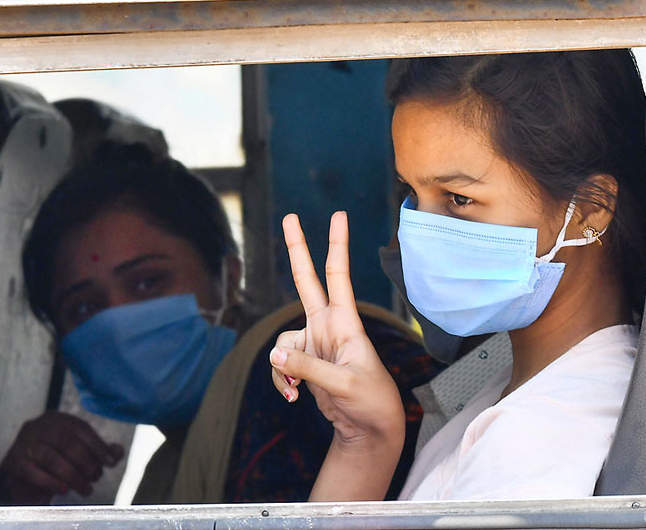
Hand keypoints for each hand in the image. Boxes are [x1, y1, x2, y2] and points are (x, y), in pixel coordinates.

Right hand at [0, 411, 123, 504]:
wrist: (23, 480)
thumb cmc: (57, 463)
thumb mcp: (81, 454)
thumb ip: (101, 451)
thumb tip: (117, 452)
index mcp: (57, 419)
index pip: (81, 428)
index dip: (98, 446)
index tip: (111, 463)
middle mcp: (37, 426)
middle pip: (66, 441)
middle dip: (86, 462)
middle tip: (96, 478)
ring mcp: (22, 443)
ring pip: (50, 457)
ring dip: (72, 475)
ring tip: (86, 489)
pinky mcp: (12, 463)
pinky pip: (32, 471)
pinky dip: (51, 482)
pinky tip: (64, 490)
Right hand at [270, 212, 404, 499]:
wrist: (369, 429)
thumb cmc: (370, 401)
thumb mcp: (343, 385)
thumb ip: (308, 368)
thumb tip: (275, 354)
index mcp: (346, 323)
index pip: (338, 276)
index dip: (336, 246)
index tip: (339, 216)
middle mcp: (329, 326)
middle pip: (307, 281)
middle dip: (298, 250)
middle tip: (289, 217)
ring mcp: (315, 343)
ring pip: (283, 340)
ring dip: (282, 367)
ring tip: (296, 392)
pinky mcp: (305, 362)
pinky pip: (281, 364)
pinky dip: (281, 381)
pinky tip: (293, 398)